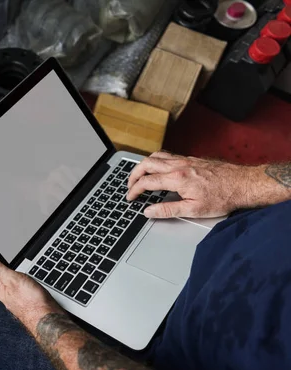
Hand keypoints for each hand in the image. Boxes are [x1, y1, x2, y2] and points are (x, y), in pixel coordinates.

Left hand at [0, 254, 62, 331]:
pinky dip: (23, 286)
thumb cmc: (31, 301)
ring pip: (12, 286)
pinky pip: (22, 292)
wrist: (46, 319)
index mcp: (0, 290)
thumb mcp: (12, 279)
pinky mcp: (27, 304)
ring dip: (14, 278)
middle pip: (2, 280)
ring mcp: (17, 301)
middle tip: (4, 261)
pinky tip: (28, 285)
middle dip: (3, 271)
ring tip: (16, 271)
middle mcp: (7, 297)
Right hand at [126, 151, 255, 218]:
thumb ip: (168, 210)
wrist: (243, 184)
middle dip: (133, 175)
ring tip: (139, 175)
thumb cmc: (222, 197)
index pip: (147, 182)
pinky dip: (156, 161)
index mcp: (177, 179)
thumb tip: (149, 211)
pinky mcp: (191, 159)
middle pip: (147, 164)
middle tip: (130, 186)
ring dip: (143, 165)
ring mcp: (184, 160)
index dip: (134, 190)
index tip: (130, 197)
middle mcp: (178, 166)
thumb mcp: (193, 210)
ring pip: (156, 156)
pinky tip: (158, 169)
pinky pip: (167, 155)